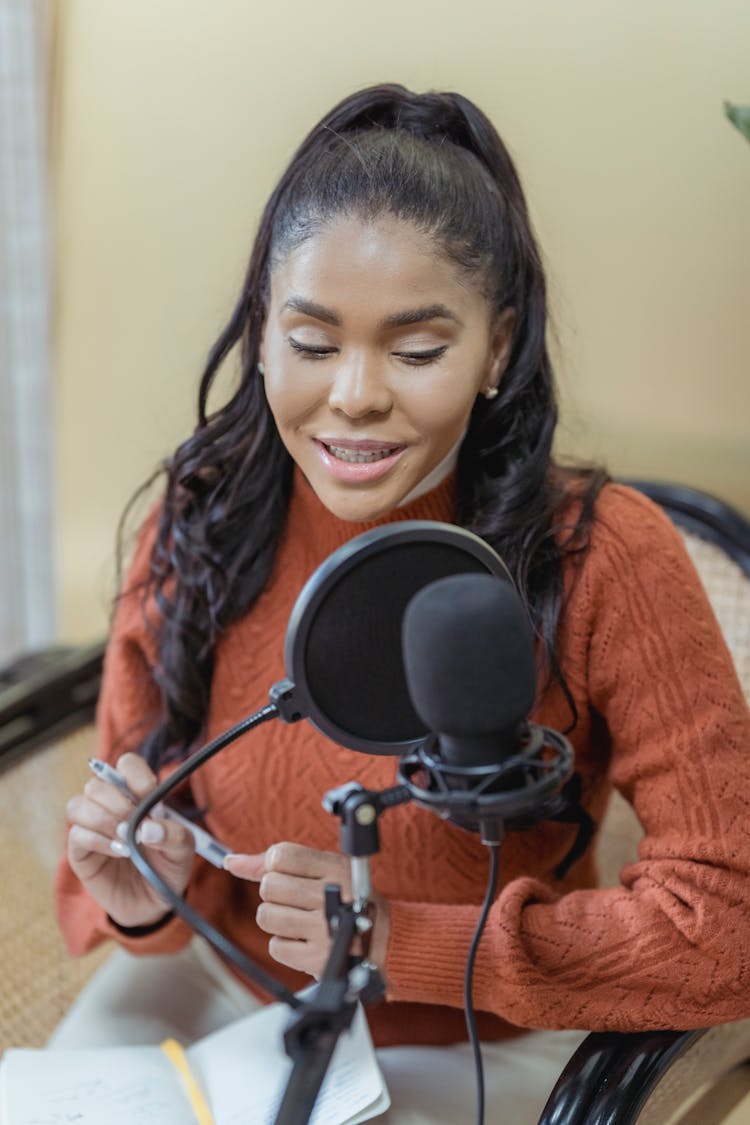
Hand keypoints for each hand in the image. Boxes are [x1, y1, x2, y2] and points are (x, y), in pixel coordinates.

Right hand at [66, 752, 195, 928]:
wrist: (153, 905)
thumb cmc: (167, 869)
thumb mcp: (183, 852)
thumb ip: (174, 836)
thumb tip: (148, 829)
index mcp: (136, 795)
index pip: (126, 765)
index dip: (134, 775)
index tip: (148, 794)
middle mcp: (110, 806)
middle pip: (97, 784)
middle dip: (119, 802)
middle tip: (136, 825)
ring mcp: (92, 828)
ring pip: (78, 805)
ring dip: (103, 819)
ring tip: (126, 841)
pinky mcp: (80, 852)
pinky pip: (75, 835)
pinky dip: (97, 840)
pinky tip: (118, 852)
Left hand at [224, 842, 389, 979]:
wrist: (383, 941)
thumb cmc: (347, 898)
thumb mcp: (324, 869)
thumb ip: (275, 861)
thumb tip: (231, 861)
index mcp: (335, 868)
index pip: (281, 855)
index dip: (276, 866)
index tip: (291, 875)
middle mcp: (331, 896)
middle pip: (269, 886)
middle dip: (277, 895)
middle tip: (299, 900)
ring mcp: (324, 929)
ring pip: (266, 916)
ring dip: (278, 920)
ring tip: (301, 919)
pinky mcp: (317, 958)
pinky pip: (275, 947)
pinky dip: (286, 945)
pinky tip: (305, 939)